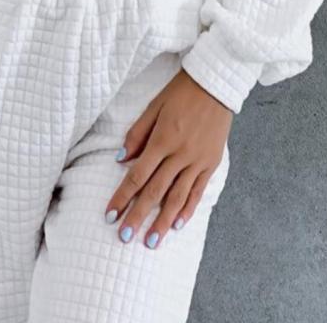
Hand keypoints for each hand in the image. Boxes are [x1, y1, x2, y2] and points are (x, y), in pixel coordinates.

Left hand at [104, 67, 232, 248]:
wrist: (215, 85)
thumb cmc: (180, 93)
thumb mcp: (153, 107)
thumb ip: (137, 134)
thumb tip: (120, 159)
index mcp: (162, 140)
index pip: (137, 175)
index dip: (122, 197)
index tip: (110, 214)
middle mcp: (180, 154)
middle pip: (155, 192)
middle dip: (138, 216)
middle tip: (125, 237)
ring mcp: (198, 161)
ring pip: (177, 197)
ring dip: (163, 222)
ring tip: (151, 242)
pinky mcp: (211, 164)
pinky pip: (198, 191)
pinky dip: (188, 210)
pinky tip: (178, 225)